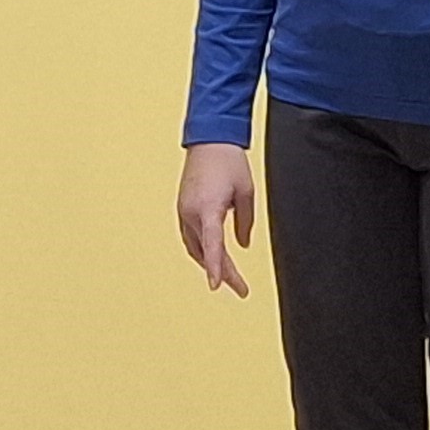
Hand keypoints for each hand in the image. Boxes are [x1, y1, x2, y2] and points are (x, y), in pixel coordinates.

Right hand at [175, 143, 255, 296]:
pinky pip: (191, 236)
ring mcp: (184, 211)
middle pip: (207, 251)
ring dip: (211, 262)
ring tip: (229, 277)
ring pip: (196, 247)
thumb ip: (246, 222)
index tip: (216, 285)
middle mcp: (192, 212)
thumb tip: (243, 244)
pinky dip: (202, 250)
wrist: (209, 140)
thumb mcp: (247, 193)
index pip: (212, 245)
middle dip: (224, 272)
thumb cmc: (229, 162)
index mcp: (208, 208)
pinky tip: (211, 256)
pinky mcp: (183, 208)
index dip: (215, 267)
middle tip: (241, 289)